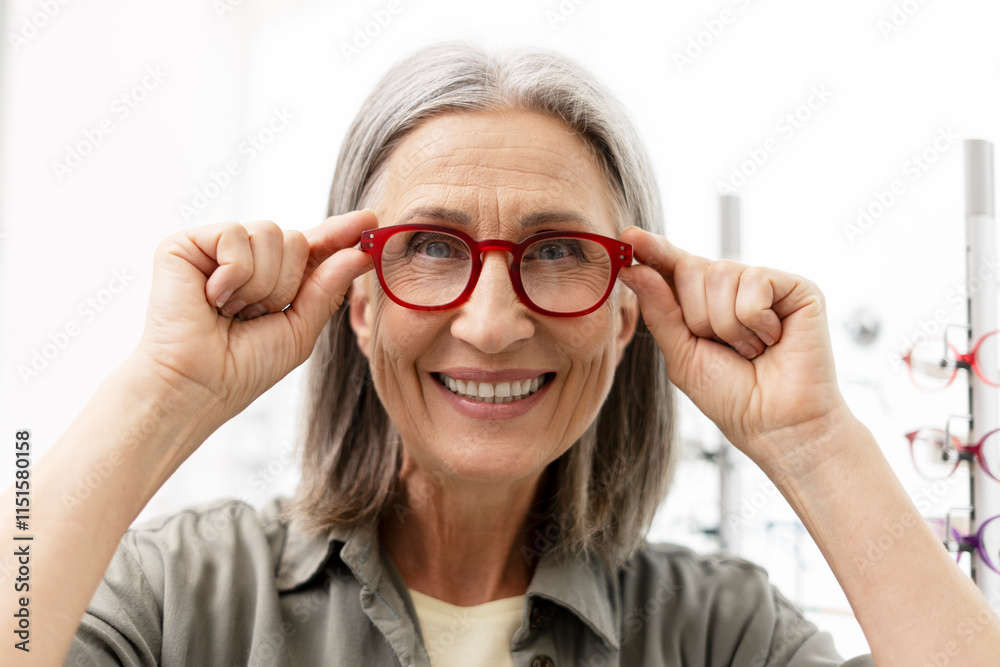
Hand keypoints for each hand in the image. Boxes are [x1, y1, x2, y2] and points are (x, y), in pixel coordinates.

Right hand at [132, 209, 374, 424]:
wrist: (198, 385)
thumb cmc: (245, 366)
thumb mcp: (301, 329)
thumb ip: (329, 287)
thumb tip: (360, 251)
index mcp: (275, 278)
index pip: (313, 247)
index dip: (340, 233)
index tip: (371, 221)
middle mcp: (247, 258)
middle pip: (296, 238)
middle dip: (285, 285)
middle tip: (255, 315)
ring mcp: (216, 249)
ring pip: (270, 233)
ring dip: (260, 284)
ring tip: (232, 310)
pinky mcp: (185, 244)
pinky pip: (234, 235)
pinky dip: (232, 274)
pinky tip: (210, 298)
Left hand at [618, 226, 851, 472]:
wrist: (776, 423)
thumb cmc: (730, 395)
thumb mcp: (681, 354)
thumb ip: (659, 310)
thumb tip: (634, 268)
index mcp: (701, 300)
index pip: (671, 265)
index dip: (652, 250)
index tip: (628, 236)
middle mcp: (732, 286)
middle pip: (689, 268)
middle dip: (697, 317)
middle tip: (726, 349)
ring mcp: (764, 283)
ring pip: (719, 276)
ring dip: (728, 326)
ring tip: (752, 349)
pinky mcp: (796, 287)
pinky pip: (754, 284)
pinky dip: (756, 321)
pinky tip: (774, 339)